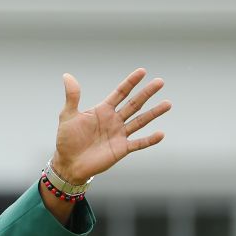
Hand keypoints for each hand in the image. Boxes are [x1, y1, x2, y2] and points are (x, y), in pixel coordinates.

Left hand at [52, 68, 171, 183]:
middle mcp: (114, 120)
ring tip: (168, 103)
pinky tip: (160, 134)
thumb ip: (72, 96)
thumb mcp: (68, 116)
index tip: (142, 71)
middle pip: (134, 104)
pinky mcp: (121, 149)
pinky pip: (138, 143)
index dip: (130, 82)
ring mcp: (119, 134)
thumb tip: (67, 75)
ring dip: (154, 113)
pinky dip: (149, 140)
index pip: (120, 93)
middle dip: (146, 93)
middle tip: (160, 82)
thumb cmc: (67, 140)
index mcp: (103, 110)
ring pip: (140, 121)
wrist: (68, 164)